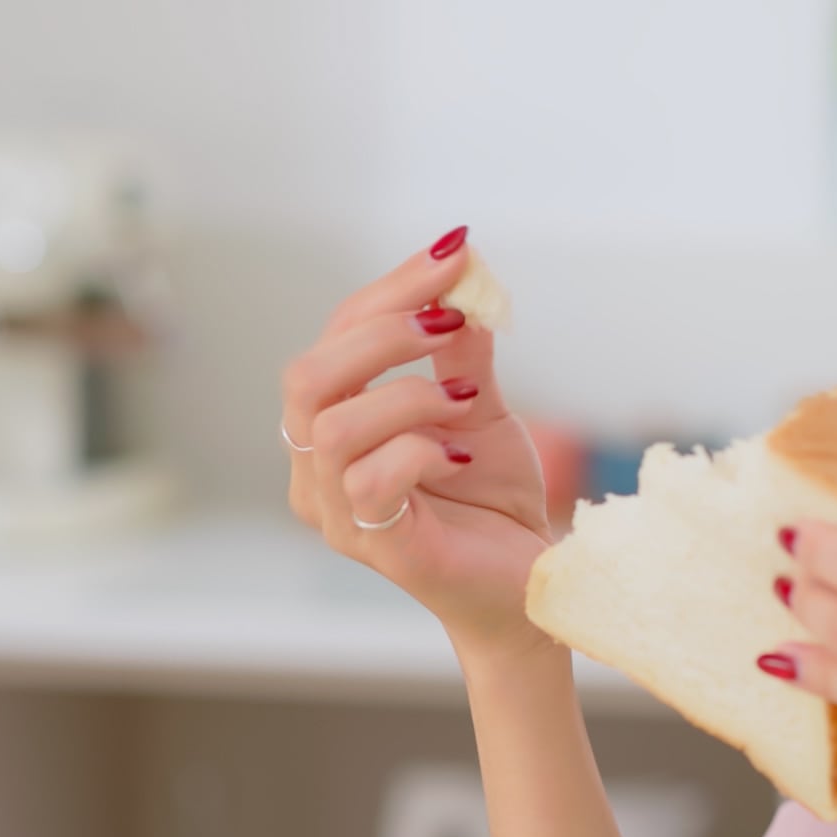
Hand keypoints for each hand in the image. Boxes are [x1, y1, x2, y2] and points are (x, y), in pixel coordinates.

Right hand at [279, 232, 552, 655]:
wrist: (527, 581)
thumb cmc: (490, 499)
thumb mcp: (478, 408)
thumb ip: (461, 352)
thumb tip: (463, 276)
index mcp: (329, 427)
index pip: (334, 340)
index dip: (389, 290)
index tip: (453, 255)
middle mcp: (314, 471)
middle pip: (309, 376)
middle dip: (383, 330)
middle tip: (450, 319)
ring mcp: (337, 515)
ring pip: (334, 426)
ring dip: (409, 394)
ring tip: (465, 402)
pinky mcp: (377, 548)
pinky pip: (370, 480)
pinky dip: (419, 448)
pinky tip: (462, 452)